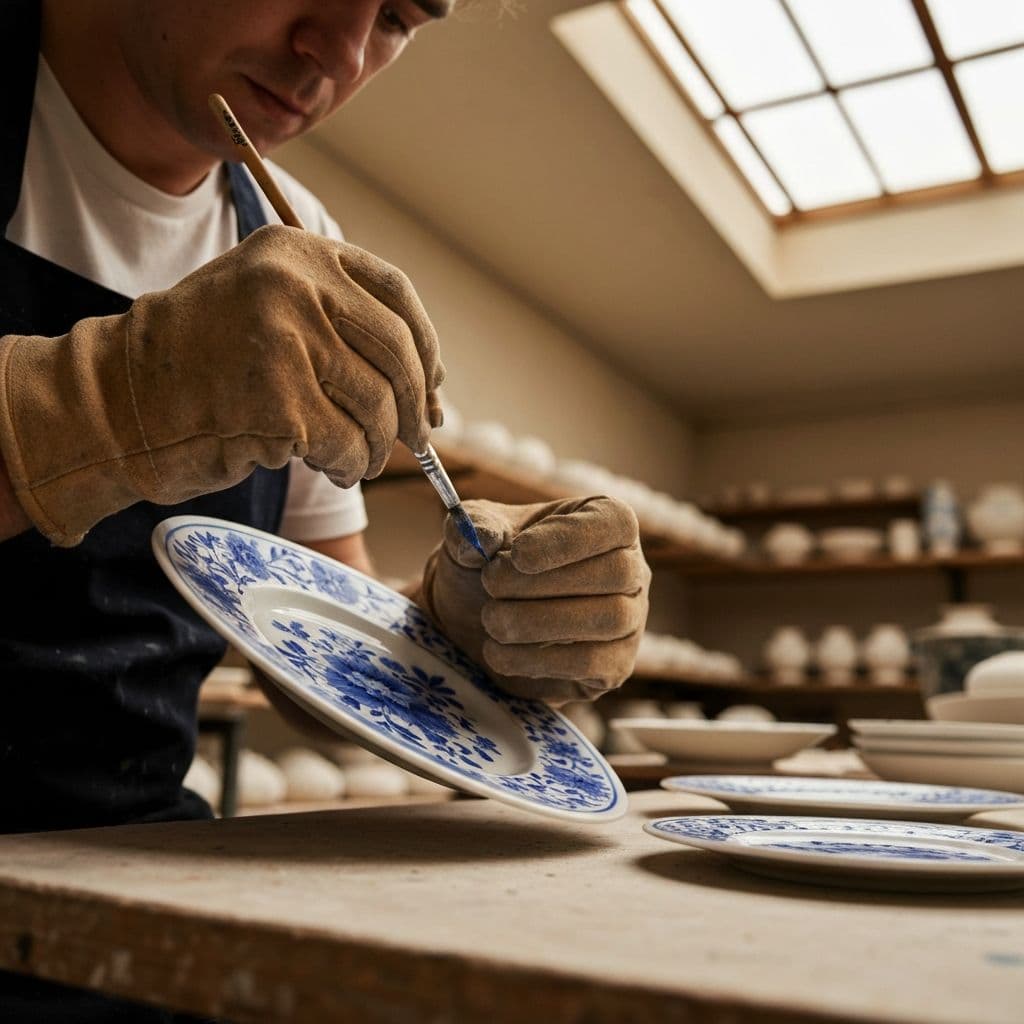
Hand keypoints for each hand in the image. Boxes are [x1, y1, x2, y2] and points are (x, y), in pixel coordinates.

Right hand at [0, 225, 443, 544]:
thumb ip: (337, 322)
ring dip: (377, 445)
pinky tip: (331, 468)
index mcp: (298, 253)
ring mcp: (287, 338)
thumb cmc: (200, 363)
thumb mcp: (267, 308)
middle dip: (415, 405)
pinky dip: (350, 466)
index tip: (434, 385)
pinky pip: (347, 443)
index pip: (396, 295)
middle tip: (416, 439)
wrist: (119, 400)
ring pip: (377, 403)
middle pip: (398, 351)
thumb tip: (426, 383)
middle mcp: (296, 284)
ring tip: (360, 460)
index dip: (426, 346)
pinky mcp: (278, 399)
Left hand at [418, 497, 650, 703]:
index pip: (614, 522)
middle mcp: (631, 567)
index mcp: (606, 519)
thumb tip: (482, 538)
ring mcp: (630, 618)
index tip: (517, 555)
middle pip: (617, 573)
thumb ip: (474, 525)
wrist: (483, 617)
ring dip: (539, 622)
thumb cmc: (492, 563)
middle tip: (490, 586)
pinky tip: (499, 652)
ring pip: (609, 619)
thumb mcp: (475, 533)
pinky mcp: (616, 663)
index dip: (568, 539)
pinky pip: (593, 663)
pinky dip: (539, 660)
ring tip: (492, 621)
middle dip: (544, 583)